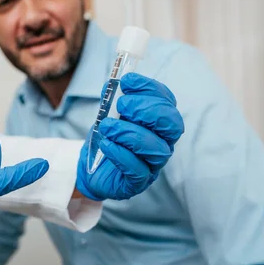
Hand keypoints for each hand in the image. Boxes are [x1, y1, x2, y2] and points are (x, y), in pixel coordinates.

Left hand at [76, 73, 183, 200]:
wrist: (91, 168)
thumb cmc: (108, 138)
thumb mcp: (109, 113)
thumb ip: (113, 98)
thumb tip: (114, 84)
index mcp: (158, 122)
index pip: (167, 102)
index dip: (150, 89)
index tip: (127, 81)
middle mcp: (162, 142)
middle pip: (172, 125)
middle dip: (147, 110)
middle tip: (121, 106)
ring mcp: (153, 164)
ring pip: (156, 148)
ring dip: (129, 133)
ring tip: (106, 127)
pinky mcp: (138, 183)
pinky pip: (138, 170)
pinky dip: (121, 154)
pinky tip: (106, 145)